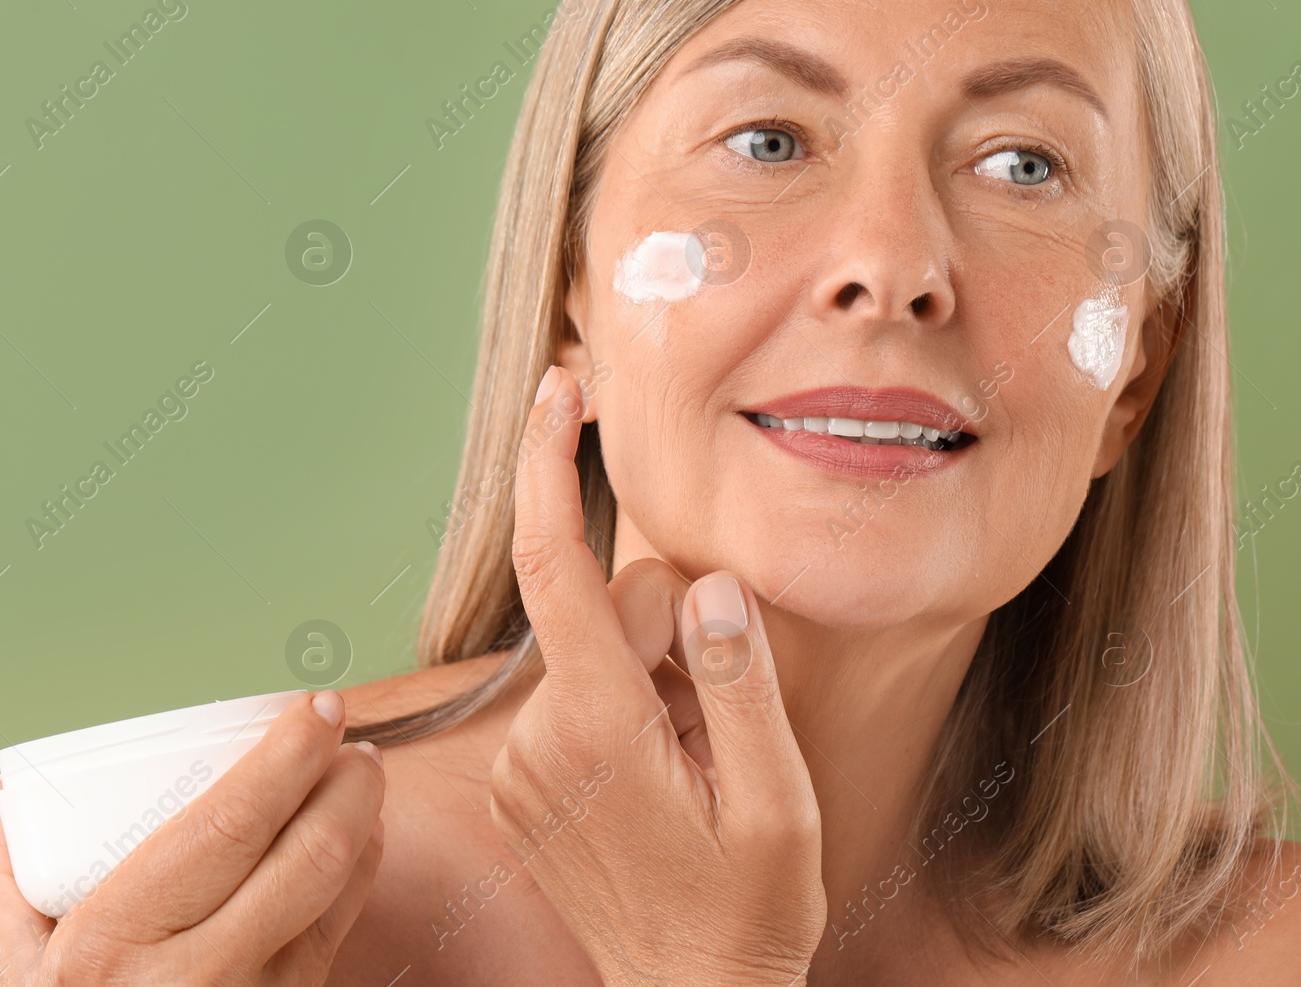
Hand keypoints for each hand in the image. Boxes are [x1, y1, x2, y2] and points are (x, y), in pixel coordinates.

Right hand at [0, 690, 384, 985]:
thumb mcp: (15, 965)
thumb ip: (2, 881)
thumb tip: (2, 796)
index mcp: (116, 941)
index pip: (230, 825)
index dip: (288, 756)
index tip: (317, 707)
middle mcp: (197, 977)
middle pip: (308, 855)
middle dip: (347, 782)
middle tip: (348, 736)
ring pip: (337, 894)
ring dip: (363, 821)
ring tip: (357, 772)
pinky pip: (339, 934)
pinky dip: (357, 876)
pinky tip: (357, 838)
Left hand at [491, 365, 825, 985]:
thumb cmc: (744, 911)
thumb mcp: (775, 802)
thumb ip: (739, 681)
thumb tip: (711, 585)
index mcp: (597, 727)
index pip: (554, 566)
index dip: (549, 464)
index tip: (560, 389)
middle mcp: (541, 732)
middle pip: (609, 605)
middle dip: (676, 627)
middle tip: (725, 722)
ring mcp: (525, 756)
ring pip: (598, 645)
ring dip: (657, 674)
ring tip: (697, 763)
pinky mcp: (525, 771)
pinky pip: (583, 688)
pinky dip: (630, 701)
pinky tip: (665, 769)